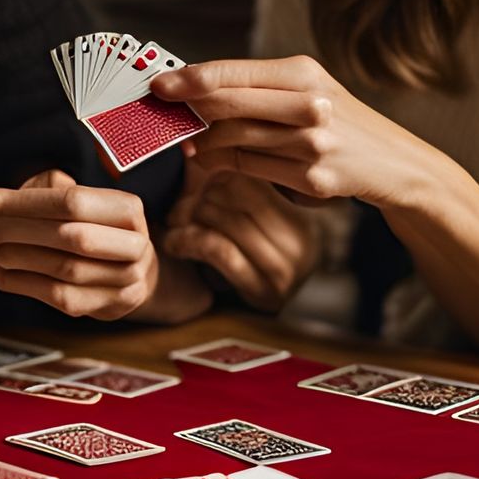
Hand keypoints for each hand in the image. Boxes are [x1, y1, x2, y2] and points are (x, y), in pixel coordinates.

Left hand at [0, 171, 161, 319]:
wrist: (129, 270)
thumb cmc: (93, 226)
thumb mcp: (77, 198)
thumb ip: (44, 190)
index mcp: (128, 208)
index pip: (72, 201)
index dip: (26, 201)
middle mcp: (135, 245)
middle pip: (71, 235)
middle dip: (21, 232)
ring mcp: (126, 280)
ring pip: (64, 268)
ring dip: (18, 259)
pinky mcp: (108, 306)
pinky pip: (60, 296)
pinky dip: (23, 284)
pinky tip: (0, 275)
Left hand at [152, 55, 453, 211]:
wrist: (395, 164)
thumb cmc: (339, 119)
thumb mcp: (308, 89)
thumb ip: (257, 87)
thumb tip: (194, 86)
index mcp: (303, 72)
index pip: (232, 72)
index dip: (190, 79)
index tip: (158, 85)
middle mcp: (309, 103)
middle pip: (227, 105)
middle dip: (187, 109)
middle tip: (160, 111)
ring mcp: (313, 143)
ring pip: (234, 139)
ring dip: (202, 141)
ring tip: (186, 140)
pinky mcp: (313, 178)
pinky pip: (250, 167)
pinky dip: (223, 163)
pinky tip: (209, 159)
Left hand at [163, 159, 320, 312]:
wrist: (263, 333)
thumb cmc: (250, 263)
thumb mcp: (253, 221)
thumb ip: (237, 185)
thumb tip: (194, 146)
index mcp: (304, 216)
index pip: (256, 175)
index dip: (218, 168)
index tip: (192, 167)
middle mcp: (303, 240)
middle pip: (240, 195)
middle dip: (201, 194)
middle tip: (177, 198)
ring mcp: (287, 268)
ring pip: (228, 221)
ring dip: (191, 217)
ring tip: (173, 218)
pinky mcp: (264, 291)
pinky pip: (220, 251)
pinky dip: (190, 241)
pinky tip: (174, 242)